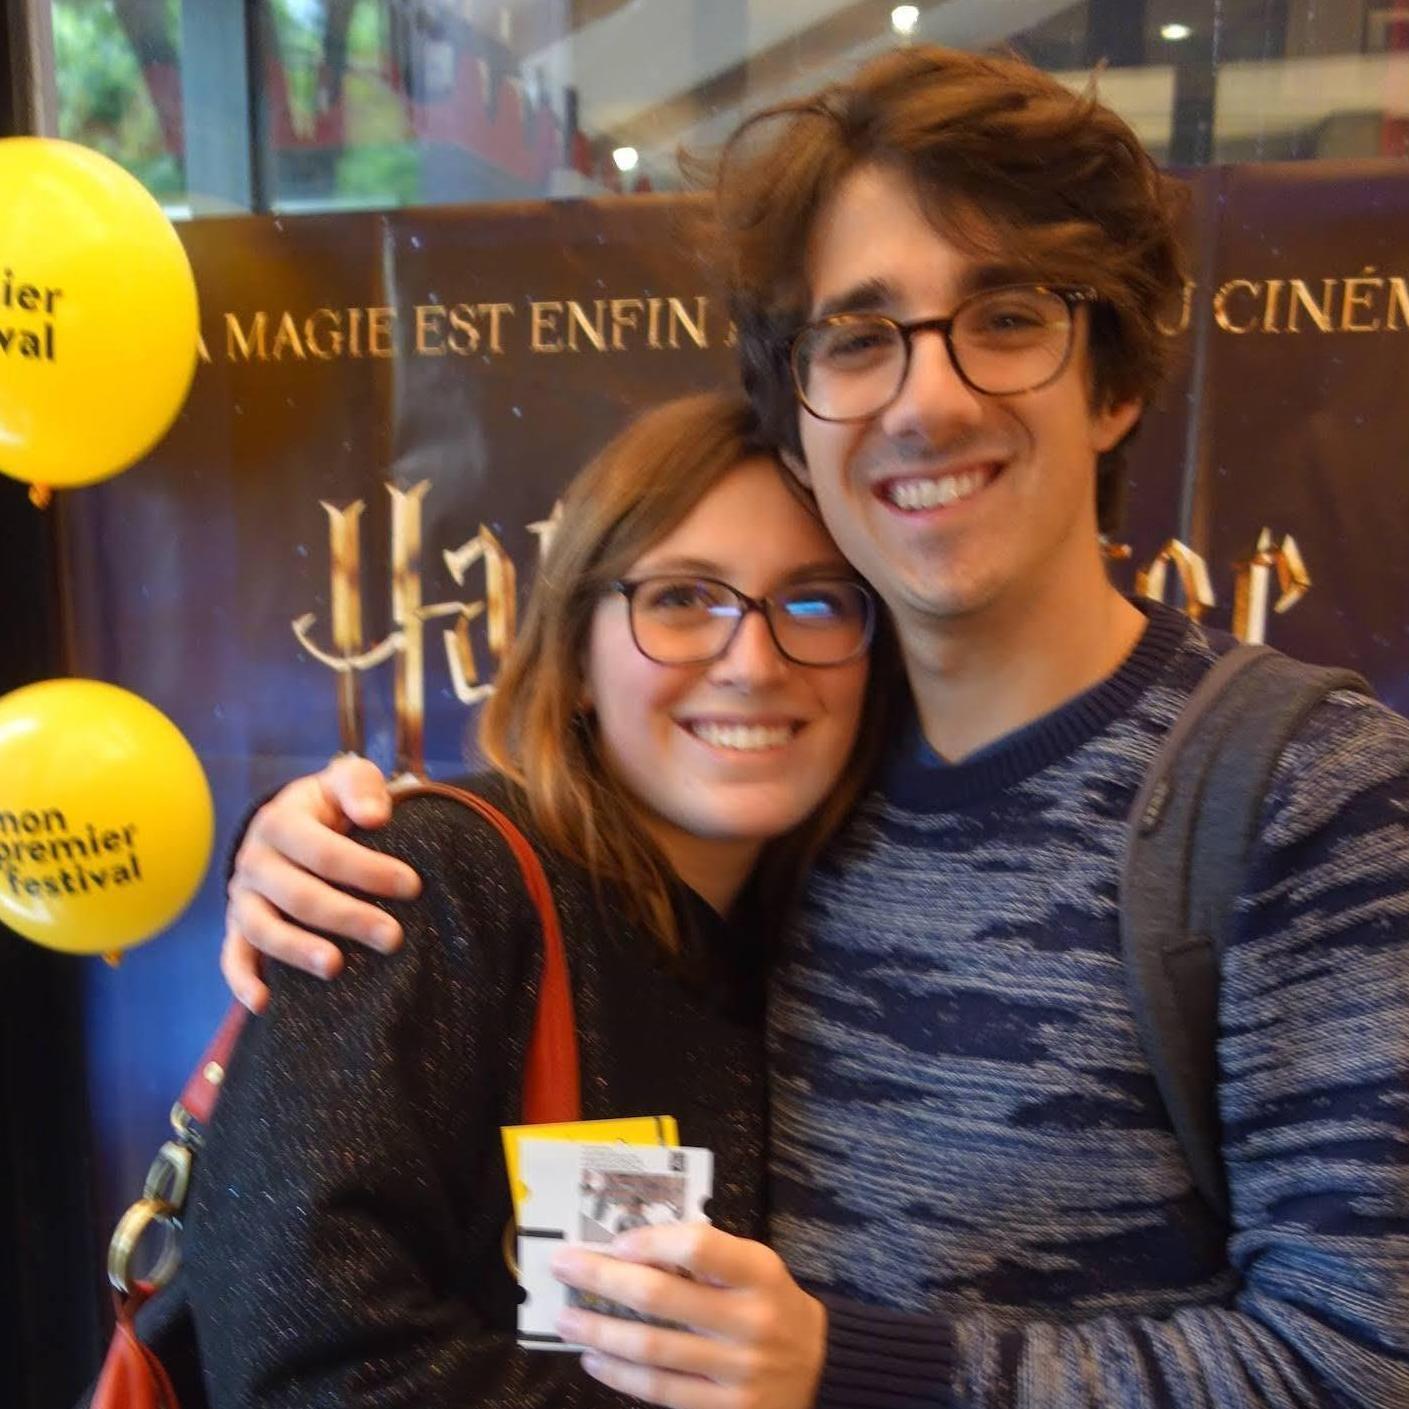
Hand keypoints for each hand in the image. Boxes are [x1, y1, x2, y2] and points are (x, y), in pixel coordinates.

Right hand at [221, 756, 418, 1011]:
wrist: (298, 820)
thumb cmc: (334, 803)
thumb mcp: (347, 779)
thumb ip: (361, 786)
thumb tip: (375, 816)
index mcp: (281, 821)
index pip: (324, 851)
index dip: (367, 870)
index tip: (413, 886)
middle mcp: (255, 860)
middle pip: (298, 895)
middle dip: (347, 917)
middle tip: (393, 937)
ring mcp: (244, 896)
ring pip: (262, 928)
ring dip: (297, 950)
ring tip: (336, 967)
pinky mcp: (238, 926)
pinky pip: (233, 956)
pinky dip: (241, 981)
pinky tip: (263, 1004)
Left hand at [551, 1225, 826, 1408]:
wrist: (820, 1367)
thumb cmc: (771, 1304)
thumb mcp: (755, 1266)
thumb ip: (707, 1255)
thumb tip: (633, 1249)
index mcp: (759, 1274)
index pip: (700, 1247)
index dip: (652, 1241)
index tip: (616, 1242)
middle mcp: (751, 1322)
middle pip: (663, 1297)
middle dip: (604, 1280)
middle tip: (565, 1266)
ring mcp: (738, 1371)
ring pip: (653, 1349)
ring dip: (600, 1332)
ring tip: (566, 1319)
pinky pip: (662, 1390)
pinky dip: (622, 1374)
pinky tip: (595, 1359)